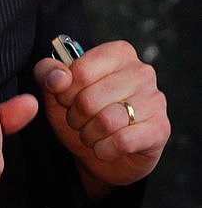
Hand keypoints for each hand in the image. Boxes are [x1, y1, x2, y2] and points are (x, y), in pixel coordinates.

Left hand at [35, 41, 170, 196]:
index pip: (80, 71)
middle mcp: (141, 71)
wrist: (102, 154)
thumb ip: (48, 73)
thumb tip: (59, 78)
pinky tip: (106, 147)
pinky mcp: (160, 129)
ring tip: (92, 134)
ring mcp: (154, 100)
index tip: (66, 100)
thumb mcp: (56, 90)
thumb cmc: (81, 114)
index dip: (64, 93)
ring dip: (89, 135)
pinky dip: (104, 149)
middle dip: (75, 117)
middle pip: (90, 99)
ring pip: (106, 122)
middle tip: (79, 121)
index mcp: (118, 53)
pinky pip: (122, 141)